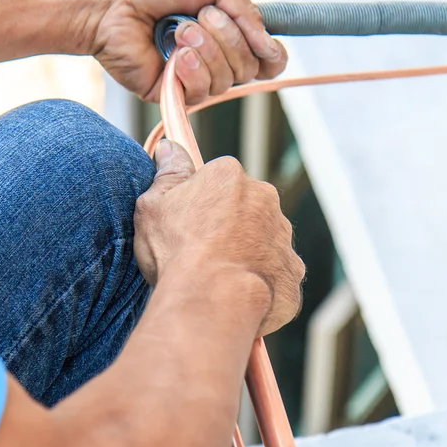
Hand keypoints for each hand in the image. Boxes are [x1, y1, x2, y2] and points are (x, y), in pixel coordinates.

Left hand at [93, 0, 287, 103]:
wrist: (115, 1)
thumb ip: (247, 11)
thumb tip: (270, 47)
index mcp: (230, 33)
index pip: (268, 60)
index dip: (272, 56)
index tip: (264, 44)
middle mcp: (218, 59)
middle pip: (250, 68)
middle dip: (228, 38)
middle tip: (199, 16)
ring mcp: (196, 78)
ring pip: (227, 81)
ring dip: (206, 49)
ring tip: (179, 31)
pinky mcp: (175, 94)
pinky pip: (202, 93)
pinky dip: (191, 69)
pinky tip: (173, 55)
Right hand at [133, 140, 304, 335]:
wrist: (211, 300)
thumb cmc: (177, 250)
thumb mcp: (153, 205)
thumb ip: (167, 172)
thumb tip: (169, 146)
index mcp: (229, 176)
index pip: (218, 180)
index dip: (200, 201)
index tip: (187, 222)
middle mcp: (264, 199)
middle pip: (245, 207)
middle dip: (228, 224)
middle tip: (200, 251)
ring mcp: (283, 237)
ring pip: (263, 240)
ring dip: (246, 252)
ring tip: (217, 278)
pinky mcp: (292, 272)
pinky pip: (275, 273)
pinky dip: (260, 282)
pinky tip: (235, 295)